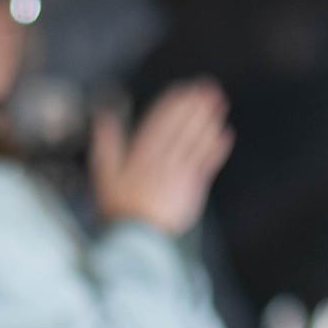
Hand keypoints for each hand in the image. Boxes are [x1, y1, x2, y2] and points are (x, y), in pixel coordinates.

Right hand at [89, 80, 234, 236]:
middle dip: (195, 106)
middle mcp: (162, 160)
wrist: (136, 239)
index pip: (160, 122)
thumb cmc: (118, 209)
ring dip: (208, 120)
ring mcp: (179, 174)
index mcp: (140, 155)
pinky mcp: (192, 189)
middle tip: (208, 88)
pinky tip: (224, 135)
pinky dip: (216, 149)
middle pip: (182, 127)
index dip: (173, 104)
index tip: (184, 89)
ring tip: (218, 104)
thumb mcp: (103, 175)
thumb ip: (106, 144)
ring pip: (196, 141)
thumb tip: (103, 118)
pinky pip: (207, 165)